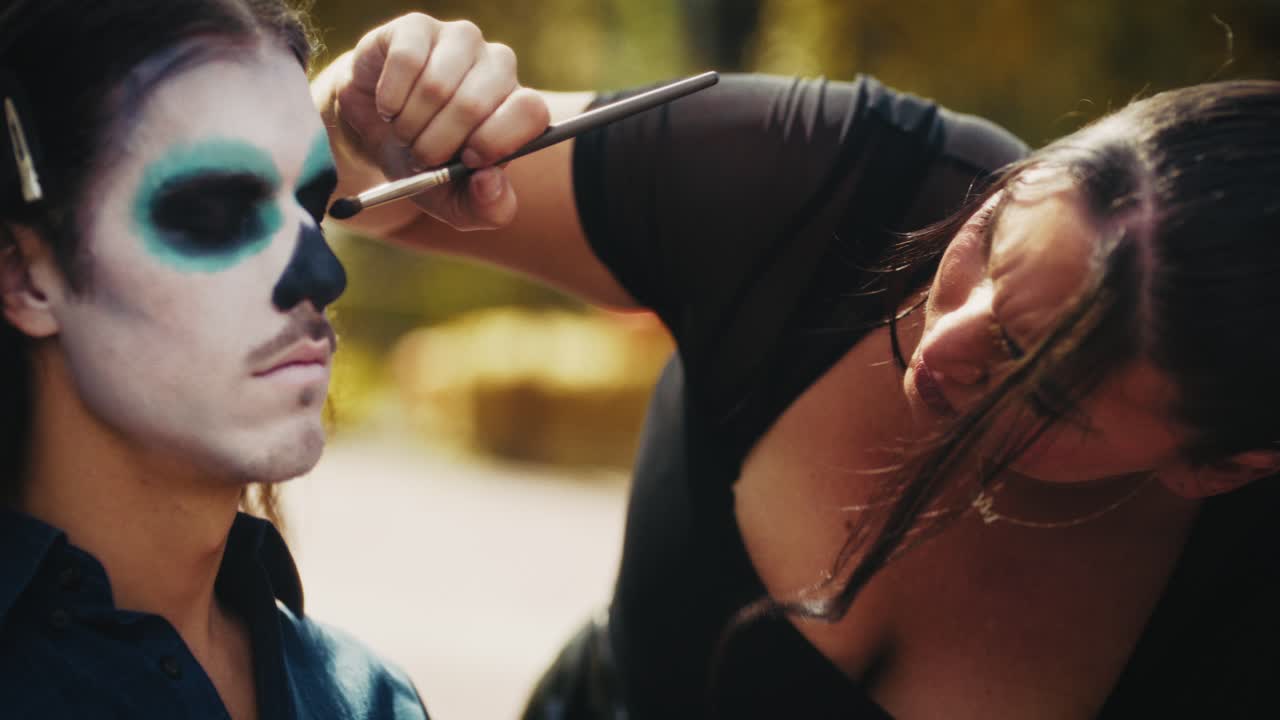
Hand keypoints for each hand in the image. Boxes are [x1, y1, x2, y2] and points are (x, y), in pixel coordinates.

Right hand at [321, 13, 548, 230]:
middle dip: (437, 144)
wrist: (375, 135)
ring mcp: (460, 40)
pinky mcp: (418, 27)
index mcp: (518, 106)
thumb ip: (488, 207)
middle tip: (422, 155)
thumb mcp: (457, 202)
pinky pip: (405, 61)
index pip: (531, 111)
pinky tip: (389, 107)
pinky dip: (390, 99)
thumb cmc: (426, 166)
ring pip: (435, 86)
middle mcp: (497, 66)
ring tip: (405, 132)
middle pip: (474, 103)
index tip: (466, 161)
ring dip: (409, 125)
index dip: (495, 140)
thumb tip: (492, 181)